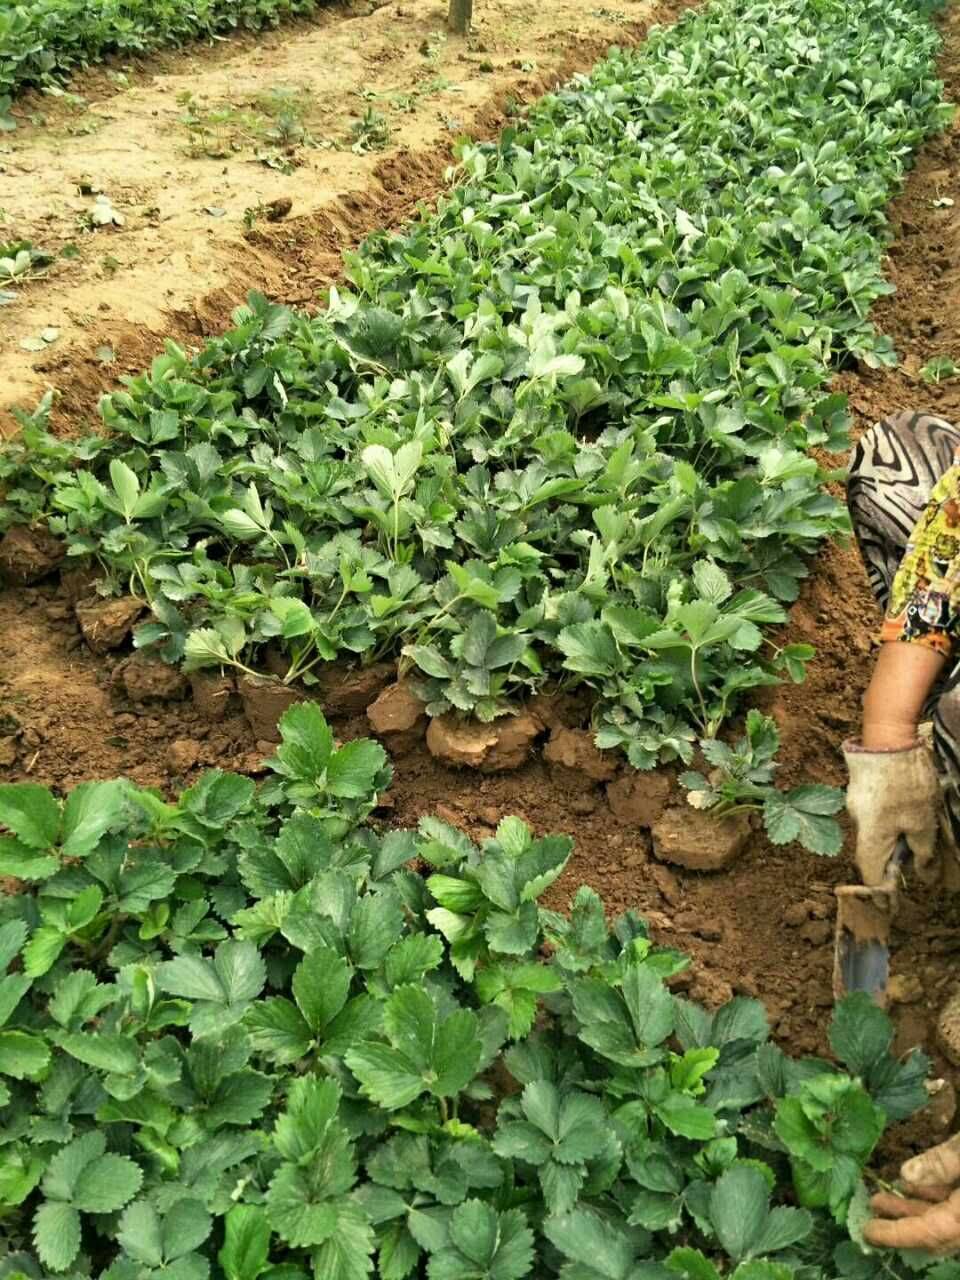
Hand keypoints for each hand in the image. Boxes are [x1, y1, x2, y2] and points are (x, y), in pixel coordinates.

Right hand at [844, 739, 939, 884]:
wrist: (886, 738)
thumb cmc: (905, 783)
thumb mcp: (923, 823)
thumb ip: (923, 852)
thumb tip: (923, 876)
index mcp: (870, 837)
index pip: (871, 875)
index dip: (881, 893)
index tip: (891, 906)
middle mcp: (857, 823)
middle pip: (872, 853)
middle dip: (891, 862)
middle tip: (914, 866)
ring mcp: (857, 803)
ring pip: (875, 830)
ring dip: (893, 837)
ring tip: (918, 832)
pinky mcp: (862, 788)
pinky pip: (875, 813)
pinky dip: (890, 819)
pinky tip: (907, 809)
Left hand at [866, 1136, 959, 1254]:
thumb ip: (944, 1162)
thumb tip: (906, 1175)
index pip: (929, 1233)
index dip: (896, 1234)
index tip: (868, 1232)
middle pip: (933, 1229)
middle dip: (899, 1221)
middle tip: (870, 1208)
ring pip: (942, 1216)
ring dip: (912, 1208)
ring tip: (882, 1197)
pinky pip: (952, 1205)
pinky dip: (930, 1197)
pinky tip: (911, 1185)